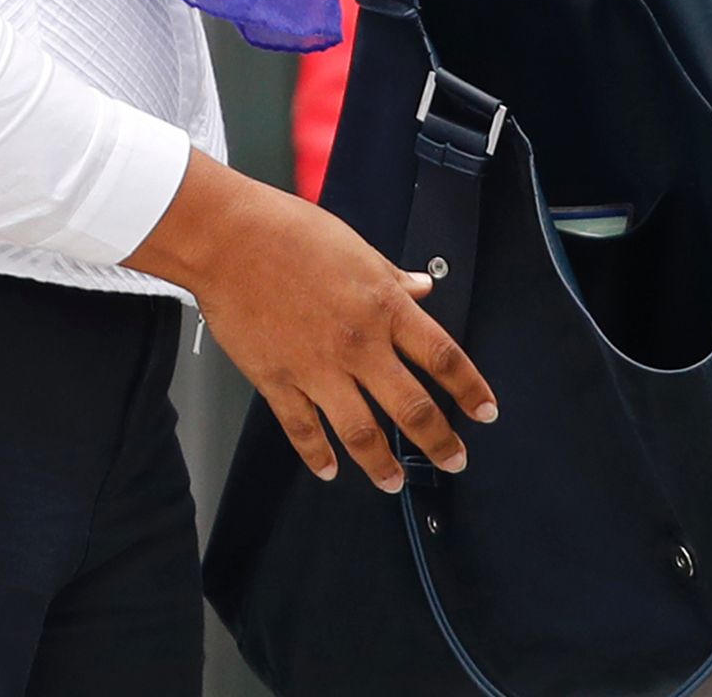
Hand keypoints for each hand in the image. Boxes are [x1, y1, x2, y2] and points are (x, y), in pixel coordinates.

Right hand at [127, 151, 493, 491]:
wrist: (225, 237)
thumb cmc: (286, 229)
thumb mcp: (353, 245)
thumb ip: (390, 275)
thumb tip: (422, 287)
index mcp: (382, 306)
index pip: (442, 357)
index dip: (470, 389)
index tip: (486, 412)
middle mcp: (358, 344)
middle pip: (412, 408)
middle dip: (440, 442)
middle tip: (454, 460)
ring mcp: (317, 368)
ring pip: (362, 433)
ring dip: (383, 465)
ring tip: (395, 482)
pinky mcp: (278, 380)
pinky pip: (304, 431)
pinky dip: (318, 456)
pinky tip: (329, 470)